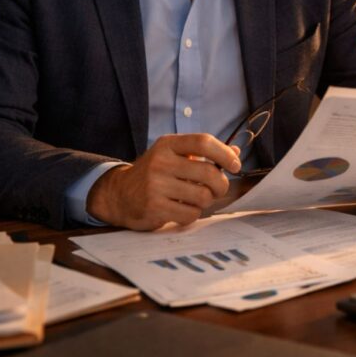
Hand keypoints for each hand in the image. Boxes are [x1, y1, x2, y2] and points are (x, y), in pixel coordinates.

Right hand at [87, 133, 240, 229]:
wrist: (119, 194)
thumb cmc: (155, 173)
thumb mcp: (175, 156)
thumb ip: (204, 154)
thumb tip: (236, 152)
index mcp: (168, 144)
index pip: (203, 142)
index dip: (224, 154)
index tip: (235, 165)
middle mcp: (160, 162)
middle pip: (208, 172)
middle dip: (221, 184)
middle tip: (218, 188)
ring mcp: (155, 185)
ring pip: (203, 196)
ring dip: (206, 200)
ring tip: (197, 198)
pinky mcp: (154, 207)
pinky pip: (190, 214)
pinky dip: (193, 214)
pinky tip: (183, 209)